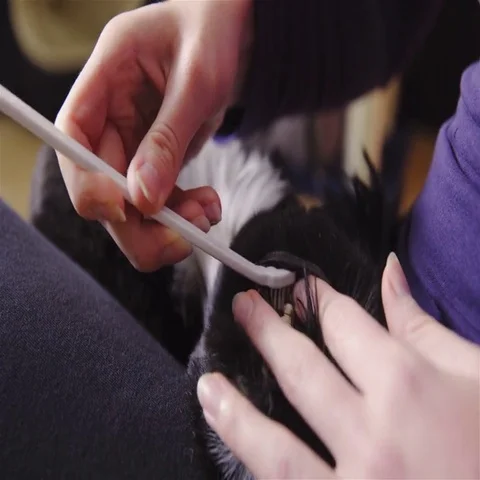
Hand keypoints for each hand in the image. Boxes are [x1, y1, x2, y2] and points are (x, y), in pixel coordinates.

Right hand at [55, 0, 252, 270]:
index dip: (87, 181)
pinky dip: (183, 215)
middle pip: (99, 187)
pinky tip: (209, 207)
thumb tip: (144, 198)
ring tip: (207, 213)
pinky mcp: (155, 160)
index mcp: (106, 78)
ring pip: (130, 206)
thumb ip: (168, 137)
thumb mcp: (197, 78)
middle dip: (137, 224)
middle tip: (182, 238)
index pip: (72, 136)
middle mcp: (111, 117)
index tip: (122, 209)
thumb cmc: (211, 34)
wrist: (232, 33)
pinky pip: (159, 201)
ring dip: (167, 226)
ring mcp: (132, 142)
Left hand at [197, 253, 479, 478]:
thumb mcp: (478, 372)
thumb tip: (391, 273)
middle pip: (301, 370)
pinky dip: (257, 467)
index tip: (300, 285)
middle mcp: (375, 434)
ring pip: (275, 448)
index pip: (345, 323)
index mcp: (408, 384)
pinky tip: (237, 448)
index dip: (318, 298)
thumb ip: (422, 323)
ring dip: (234, 411)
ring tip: (208, 385)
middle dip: (267, 331)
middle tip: (243, 308)